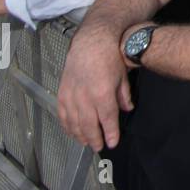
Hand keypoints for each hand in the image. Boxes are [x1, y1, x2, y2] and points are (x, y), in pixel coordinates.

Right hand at [56, 30, 133, 150]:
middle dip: (95, 139)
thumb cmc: (109, 57)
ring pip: (74, 123)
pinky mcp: (62, 92)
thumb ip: (124, 96)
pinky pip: (62, 114)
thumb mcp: (123, 76)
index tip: (113, 143)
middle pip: (89, 125)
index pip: (107, 120)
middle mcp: (85, 97)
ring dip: (80, 135)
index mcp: (102, 93)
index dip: (110, 134)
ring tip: (87, 142)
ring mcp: (71, 95)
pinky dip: (67, 125)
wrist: (91, 42)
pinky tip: (72, 131)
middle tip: (100, 147)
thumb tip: (127, 109)